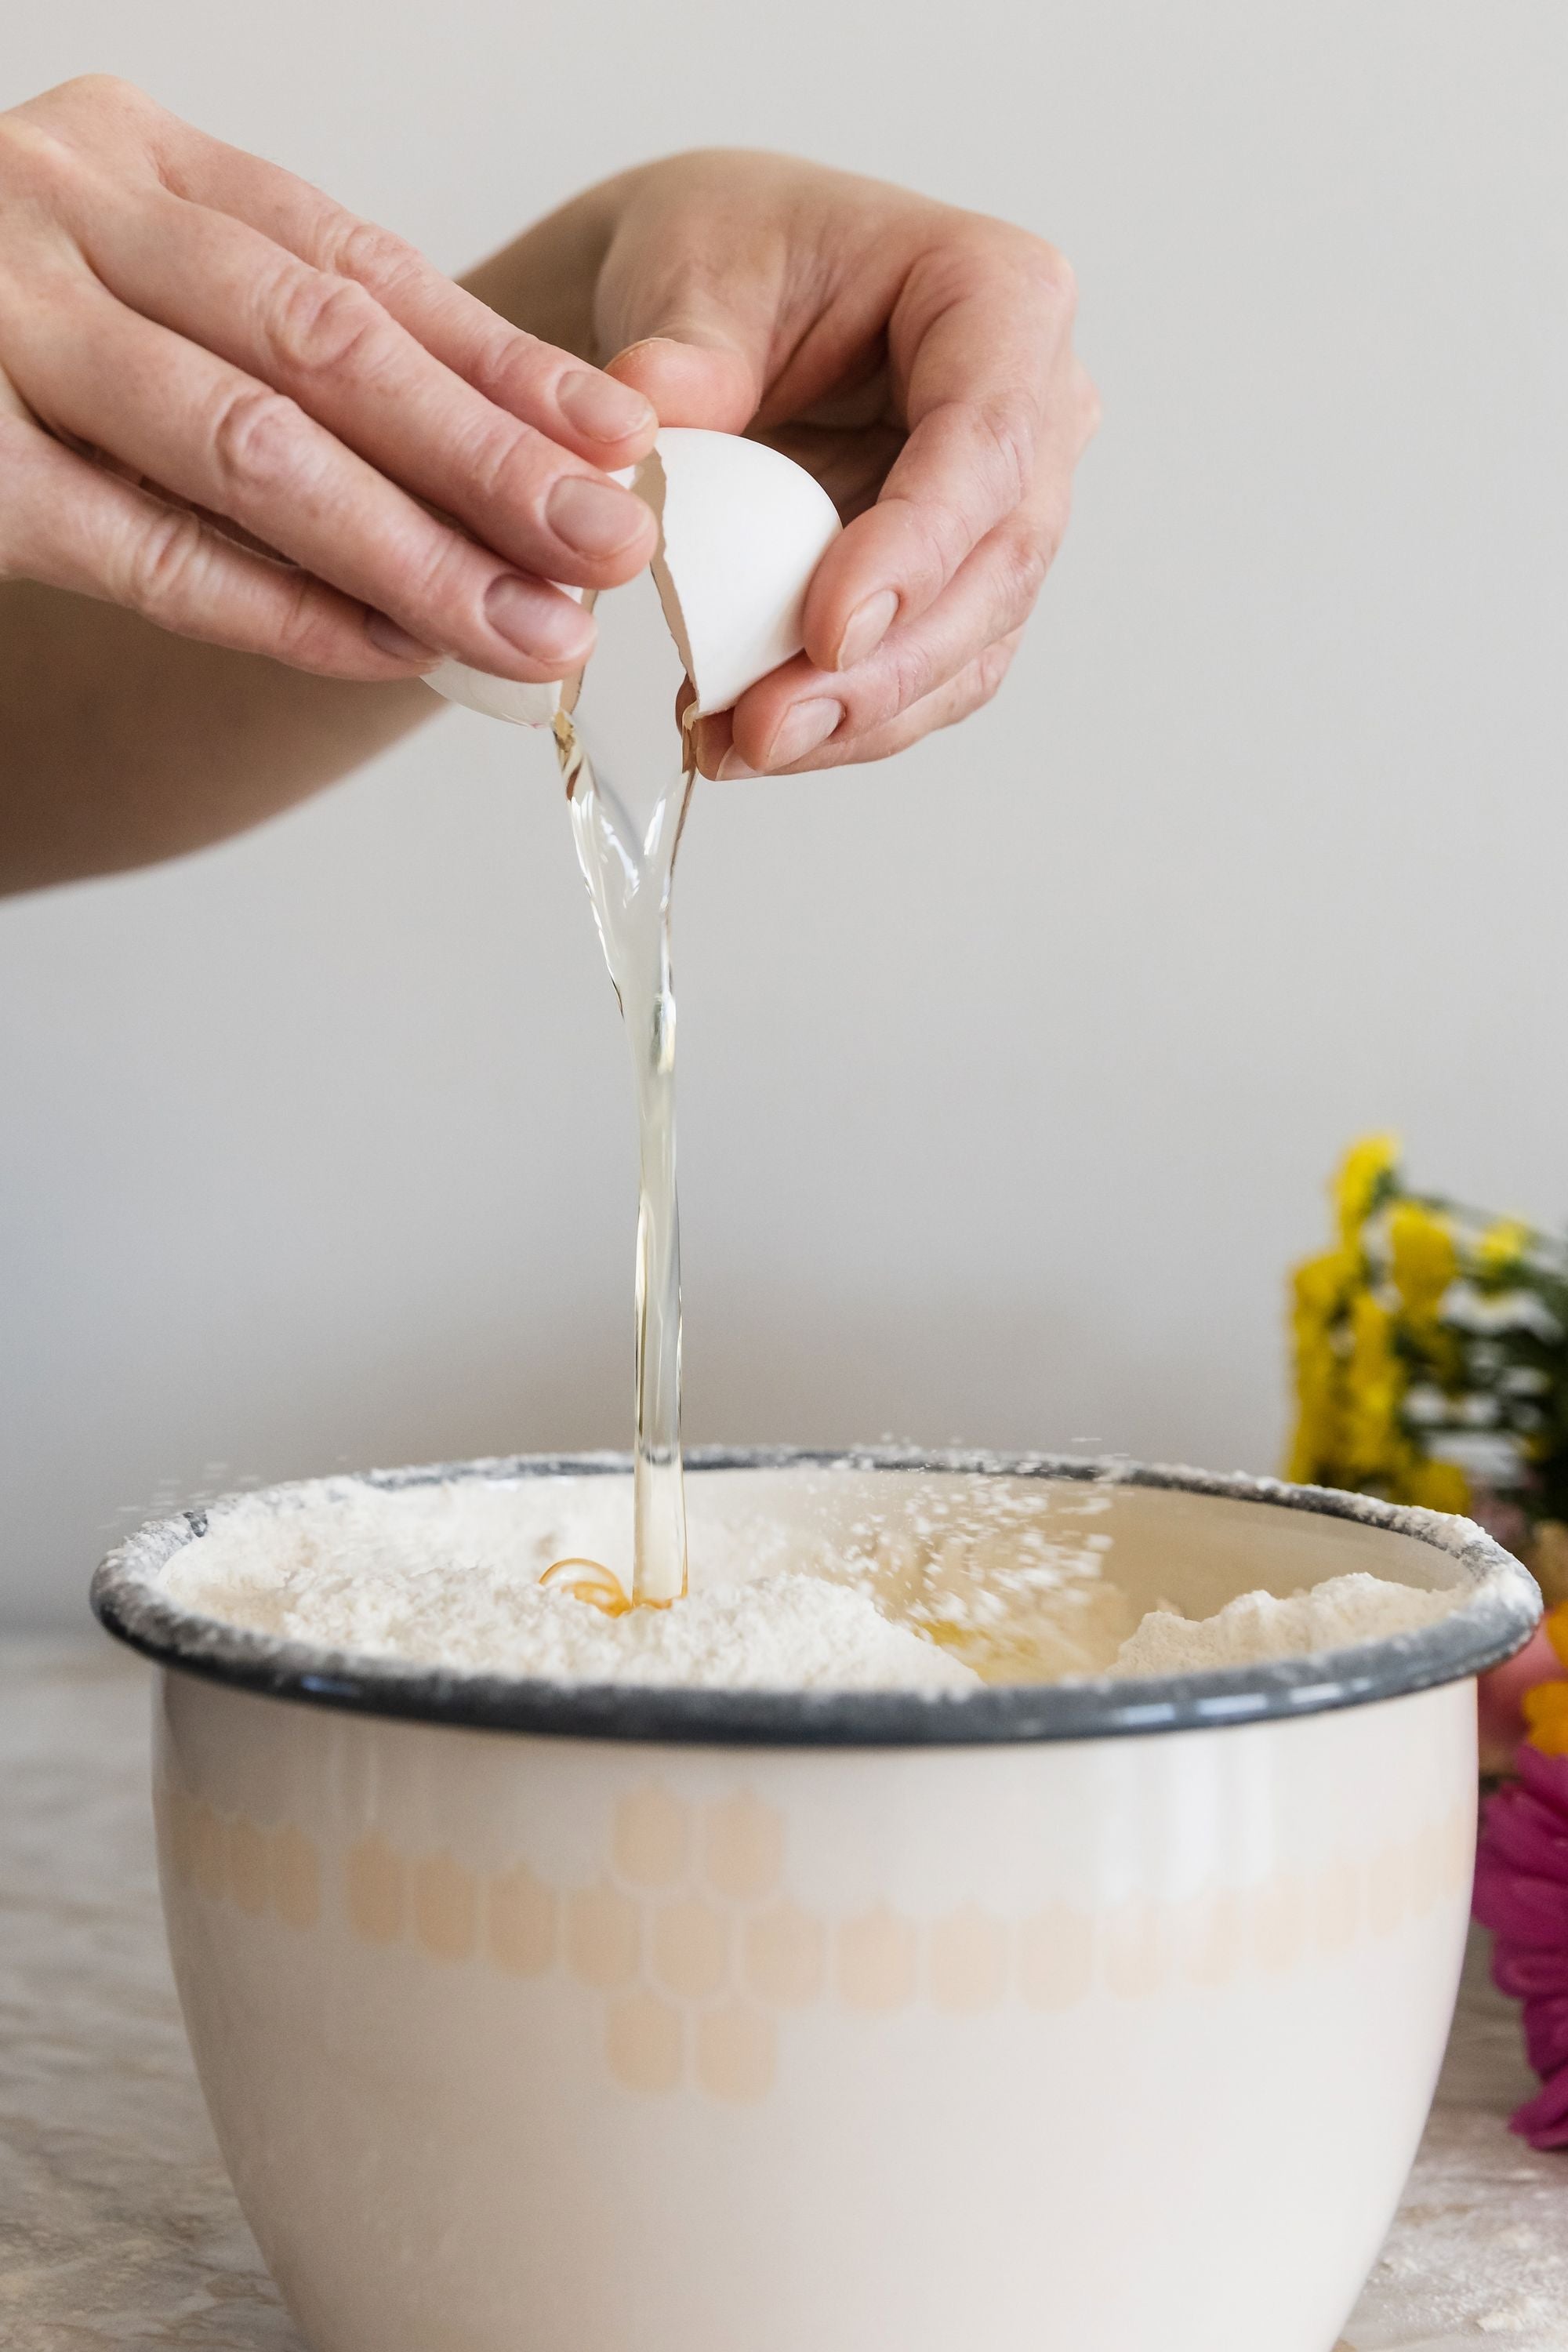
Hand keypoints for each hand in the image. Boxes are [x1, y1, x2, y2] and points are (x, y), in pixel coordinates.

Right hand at [0, 78, 658, 683]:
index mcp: (128, 159)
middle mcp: (61, 214)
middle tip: (608, 544)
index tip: (617, 437)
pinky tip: (390, 651)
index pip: (354, 264)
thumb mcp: (117, 278)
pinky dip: (280, 608)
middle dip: (488, 458)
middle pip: (326, 348)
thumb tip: (482, 461)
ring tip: (533, 626)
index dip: (497, 360)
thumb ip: (255, 337)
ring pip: (252, 449)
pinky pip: (149, 551)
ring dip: (411, 551)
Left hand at [584, 153, 1097, 776]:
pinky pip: (925, 678)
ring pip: (972, 646)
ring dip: (860, 718)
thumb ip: (684, 355)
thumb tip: (644, 430)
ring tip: (738, 747)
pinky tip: (745, 740)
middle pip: (999, 568)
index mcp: (1001, 297)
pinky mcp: (962, 587)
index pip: (986, 441)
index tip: (826, 631)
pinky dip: (842, 723)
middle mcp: (1038, 410)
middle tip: (768, 727)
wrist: (724, 301)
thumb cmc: (733, 255)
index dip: (916, 549)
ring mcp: (1010, 510)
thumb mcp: (692, 273)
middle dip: (884, 669)